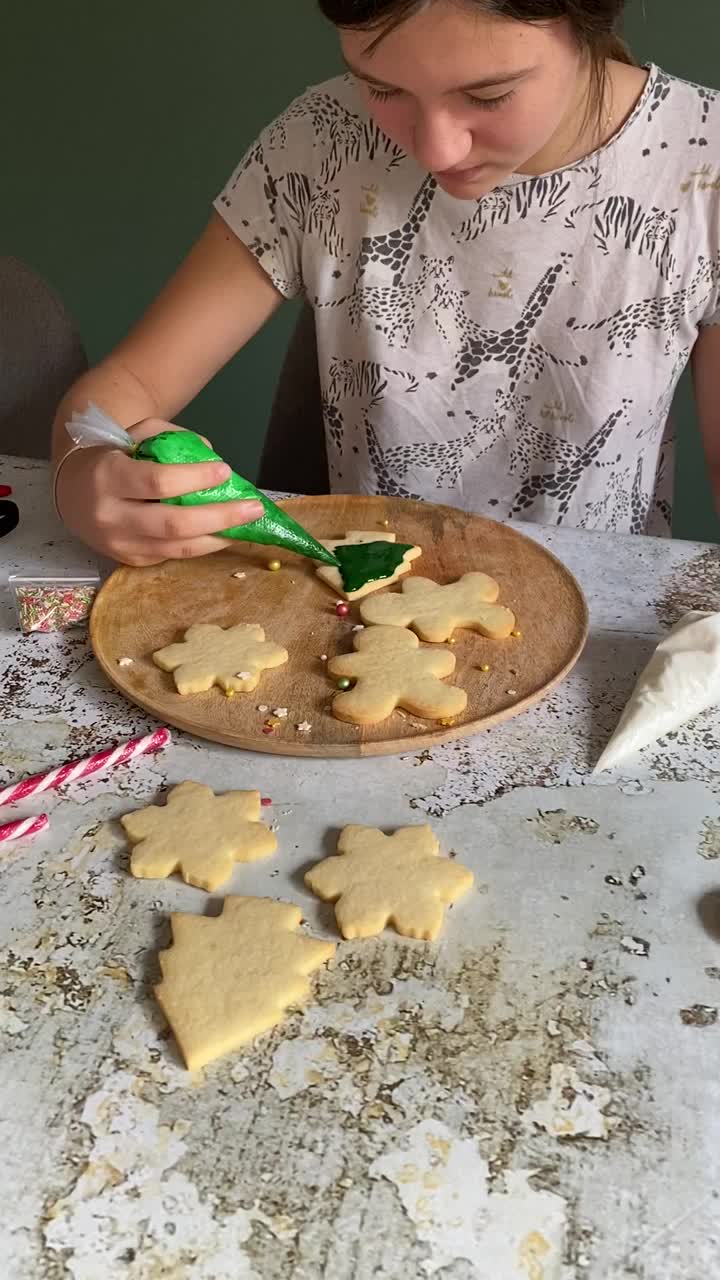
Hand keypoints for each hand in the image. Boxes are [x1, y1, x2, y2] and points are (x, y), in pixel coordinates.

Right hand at [55, 418, 263, 564]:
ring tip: (248, 524)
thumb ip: (169, 437)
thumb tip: (211, 453)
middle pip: (174, 523)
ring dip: (218, 537)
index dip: (195, 478)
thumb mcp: (133, 434)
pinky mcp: (128, 560)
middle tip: (253, 507)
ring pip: (177, 548)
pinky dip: (202, 546)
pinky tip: (224, 535)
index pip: (158, 482)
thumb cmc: (111, 456)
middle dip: (219, 516)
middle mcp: (110, 516)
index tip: (225, 470)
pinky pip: (172, 557)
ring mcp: (118, 544)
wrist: (70, 491)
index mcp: (107, 477)